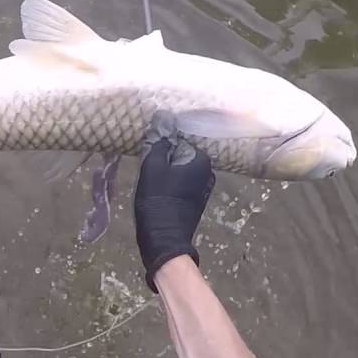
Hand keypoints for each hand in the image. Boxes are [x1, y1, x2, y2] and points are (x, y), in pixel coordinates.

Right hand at [134, 136, 214, 291]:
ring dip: (168, 171)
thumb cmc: (157, 199)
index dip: (163, 145)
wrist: (163, 238)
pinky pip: (183, 184)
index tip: (150, 153)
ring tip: (151, 179)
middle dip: (166, 158)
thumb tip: (163, 120)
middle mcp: (208, 172)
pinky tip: (158, 191)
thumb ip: (159, 143)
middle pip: (182, 156)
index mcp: (202, 160)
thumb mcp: (152, 166)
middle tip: (148, 166)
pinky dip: (172, 184)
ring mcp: (204, 189)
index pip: (180, 140)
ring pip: (182, 171)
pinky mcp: (197, 202)